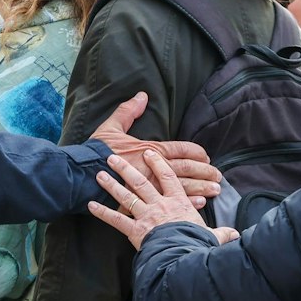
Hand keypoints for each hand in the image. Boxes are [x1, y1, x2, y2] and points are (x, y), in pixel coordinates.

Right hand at [86, 93, 221, 203]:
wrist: (82, 175)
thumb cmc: (96, 152)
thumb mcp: (111, 127)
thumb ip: (128, 111)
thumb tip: (142, 96)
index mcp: (151, 149)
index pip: (182, 149)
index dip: (197, 152)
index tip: (206, 156)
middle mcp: (156, 167)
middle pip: (188, 168)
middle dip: (206, 171)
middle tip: (219, 176)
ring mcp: (153, 186)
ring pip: (185, 186)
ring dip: (202, 188)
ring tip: (215, 191)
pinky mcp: (146, 201)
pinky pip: (171, 202)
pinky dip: (188, 203)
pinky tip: (199, 204)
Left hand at [88, 149, 225, 249]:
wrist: (184, 259)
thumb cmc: (197, 246)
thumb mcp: (212, 237)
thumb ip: (221, 233)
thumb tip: (236, 234)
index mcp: (177, 202)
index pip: (168, 177)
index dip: (158, 163)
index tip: (150, 151)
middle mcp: (159, 205)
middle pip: (141, 182)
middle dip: (126, 168)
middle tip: (112, 157)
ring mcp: (145, 216)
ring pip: (125, 196)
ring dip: (111, 185)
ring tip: (99, 174)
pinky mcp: (134, 231)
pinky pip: (115, 220)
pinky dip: (101, 213)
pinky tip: (89, 205)